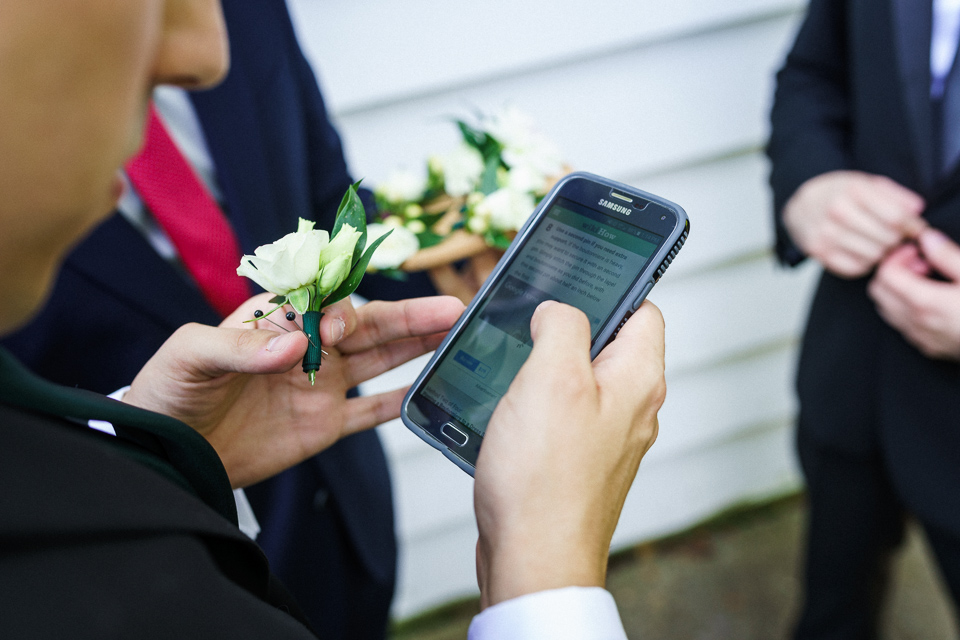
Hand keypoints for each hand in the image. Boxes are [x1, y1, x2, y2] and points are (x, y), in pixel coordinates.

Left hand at [123, 293, 463, 487]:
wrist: (166, 453)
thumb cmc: (168, 393)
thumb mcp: (190, 356)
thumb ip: (237, 347)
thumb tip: (294, 345)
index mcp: (277, 320)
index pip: (325, 302)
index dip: (340, 311)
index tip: (333, 331)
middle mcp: (307, 347)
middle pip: (369, 326)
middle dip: (411, 316)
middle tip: (453, 308)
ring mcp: (320, 386)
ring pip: (380, 360)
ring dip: (418, 348)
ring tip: (456, 335)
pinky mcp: (323, 424)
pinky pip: (371, 412)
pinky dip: (400, 402)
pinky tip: (430, 389)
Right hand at [473, 300, 665, 607]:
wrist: (533, 560)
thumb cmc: (544, 481)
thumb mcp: (552, 378)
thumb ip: (563, 327)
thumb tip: (558, 311)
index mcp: (637, 379)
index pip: (644, 310)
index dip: (611, 288)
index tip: (575, 277)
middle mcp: (630, 408)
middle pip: (608, 344)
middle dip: (567, 329)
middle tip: (529, 325)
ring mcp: (605, 438)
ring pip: (580, 381)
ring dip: (546, 370)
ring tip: (513, 368)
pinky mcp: (578, 462)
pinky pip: (562, 417)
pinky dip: (537, 405)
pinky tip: (508, 410)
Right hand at [783, 170, 924, 277]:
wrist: (801, 206)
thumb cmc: (840, 194)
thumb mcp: (868, 183)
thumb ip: (896, 195)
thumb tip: (917, 211)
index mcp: (853, 190)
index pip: (896, 217)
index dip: (912, 225)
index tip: (915, 228)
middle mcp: (837, 212)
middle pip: (887, 238)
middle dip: (896, 239)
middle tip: (894, 235)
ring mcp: (825, 234)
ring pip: (873, 256)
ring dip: (881, 252)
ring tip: (878, 243)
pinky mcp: (819, 253)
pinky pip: (855, 268)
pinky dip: (864, 263)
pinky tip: (862, 251)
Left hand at [868, 229, 959, 359]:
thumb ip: (948, 256)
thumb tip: (927, 239)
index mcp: (926, 303)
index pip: (885, 275)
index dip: (896, 257)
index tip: (917, 250)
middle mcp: (917, 324)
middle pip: (879, 293)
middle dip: (893, 272)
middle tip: (922, 262)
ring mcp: (922, 339)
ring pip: (887, 310)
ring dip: (898, 291)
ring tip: (929, 279)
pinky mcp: (930, 348)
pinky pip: (902, 326)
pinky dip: (906, 308)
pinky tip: (934, 298)